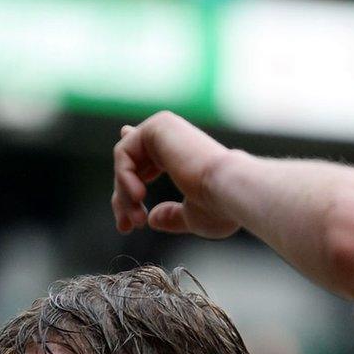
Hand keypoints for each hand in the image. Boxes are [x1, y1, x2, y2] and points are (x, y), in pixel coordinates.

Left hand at [112, 112, 240, 237]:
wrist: (230, 191)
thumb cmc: (220, 208)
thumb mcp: (192, 217)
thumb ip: (171, 216)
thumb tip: (151, 220)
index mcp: (181, 156)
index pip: (143, 161)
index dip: (126, 185)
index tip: (123, 222)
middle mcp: (172, 138)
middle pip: (130, 166)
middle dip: (123, 199)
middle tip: (125, 227)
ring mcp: (165, 129)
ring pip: (124, 161)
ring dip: (124, 194)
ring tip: (137, 218)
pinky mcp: (157, 126)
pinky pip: (123, 152)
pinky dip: (123, 177)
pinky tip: (137, 197)